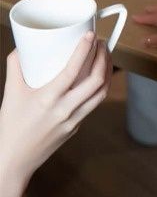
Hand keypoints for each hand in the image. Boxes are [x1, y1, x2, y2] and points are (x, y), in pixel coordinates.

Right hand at [0, 33, 112, 189]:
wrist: (14, 161)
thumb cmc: (11, 128)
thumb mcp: (10, 94)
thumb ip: (15, 68)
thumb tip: (21, 48)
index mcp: (48, 100)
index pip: (72, 70)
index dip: (84, 50)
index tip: (90, 35)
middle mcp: (65, 110)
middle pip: (96, 80)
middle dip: (103, 58)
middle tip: (101, 43)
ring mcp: (74, 120)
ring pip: (101, 93)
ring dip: (107, 72)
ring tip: (104, 57)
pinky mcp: (77, 127)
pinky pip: (93, 104)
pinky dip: (99, 87)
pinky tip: (97, 78)